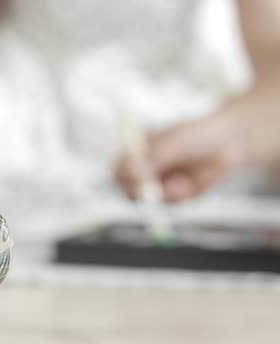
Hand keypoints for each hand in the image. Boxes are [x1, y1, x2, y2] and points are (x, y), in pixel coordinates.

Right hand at [115, 117, 244, 201]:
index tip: (139, 180)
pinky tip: (197, 181)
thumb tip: (132, 172)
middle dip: (148, 194)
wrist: (230, 141)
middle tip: (167, 189)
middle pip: (131, 191)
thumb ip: (154, 158)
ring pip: (155, 200)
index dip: (124, 178)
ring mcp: (159, 184)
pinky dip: (186, 195)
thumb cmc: (198, 134)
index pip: (119, 170)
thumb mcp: (176, 142)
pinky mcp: (175, 195)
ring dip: (172, 193)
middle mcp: (144, 170)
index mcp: (136, 152)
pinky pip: (175, 203)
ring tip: (189, 180)